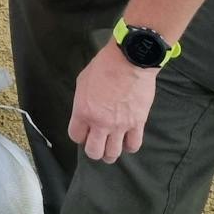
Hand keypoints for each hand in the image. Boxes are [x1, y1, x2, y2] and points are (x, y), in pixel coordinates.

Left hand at [68, 42, 156, 162]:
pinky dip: (129, 146)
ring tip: (111, 148)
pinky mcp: (138, 123)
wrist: (130, 60)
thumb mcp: (83, 82)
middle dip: (93, 150)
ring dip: (111, 153)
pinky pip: (134, 145)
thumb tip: (86, 113)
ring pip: (113, 153)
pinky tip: (127, 141)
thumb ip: (82, 102)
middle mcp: (100, 122)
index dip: (79, 136)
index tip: (83, 132)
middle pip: (94, 151)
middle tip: (96, 144)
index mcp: (83, 111)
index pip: (76, 136)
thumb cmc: (104, 66)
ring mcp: (120, 125)